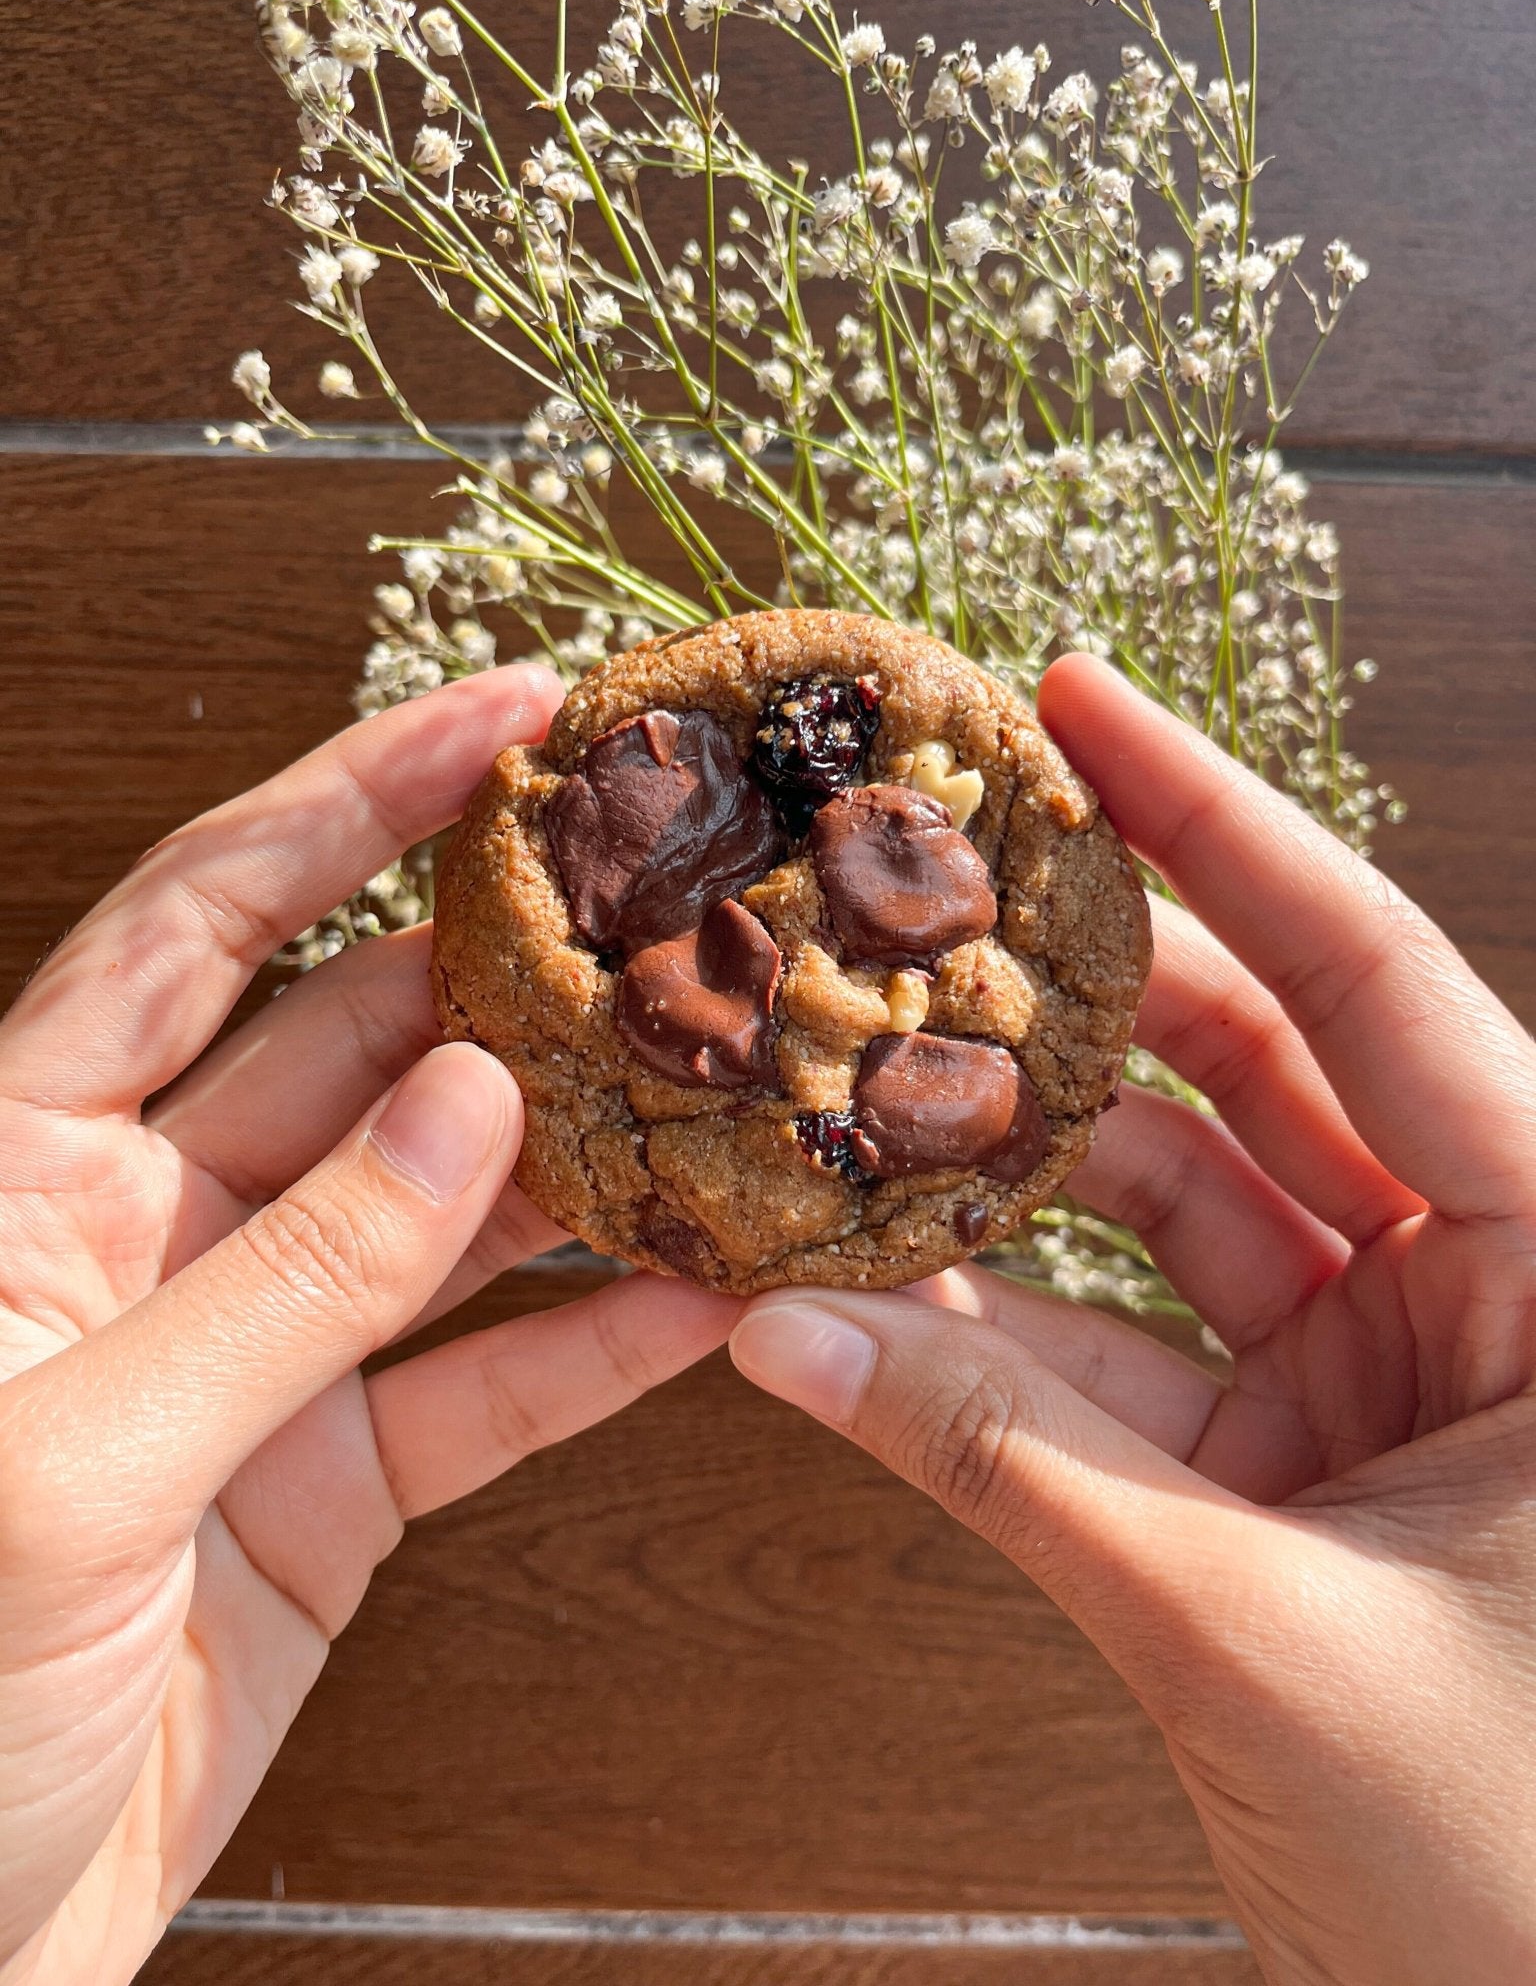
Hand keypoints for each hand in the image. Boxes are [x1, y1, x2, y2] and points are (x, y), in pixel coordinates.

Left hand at [0, 668, 736, 1985]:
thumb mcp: (70, 1469)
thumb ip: (286, 1281)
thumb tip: (472, 1107)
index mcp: (16, 1171)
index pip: (198, 922)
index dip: (346, 802)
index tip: (501, 720)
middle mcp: (139, 1236)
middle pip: (355, 1050)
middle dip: (510, 975)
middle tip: (672, 906)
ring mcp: (250, 1360)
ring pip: (443, 1215)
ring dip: (582, 1157)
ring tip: (725, 1084)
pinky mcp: (328, 1490)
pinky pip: (485, 1388)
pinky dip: (597, 1344)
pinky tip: (712, 1293)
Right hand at [731, 653, 1535, 1985]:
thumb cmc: (1523, 1883)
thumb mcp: (1253, 1636)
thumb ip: (1005, 1468)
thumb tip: (783, 1334)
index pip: (1375, 985)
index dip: (1221, 831)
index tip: (1080, 707)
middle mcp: (1494, 1286)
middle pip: (1260, 1073)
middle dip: (1083, 990)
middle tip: (918, 894)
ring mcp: (1394, 1379)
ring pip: (1178, 1217)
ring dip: (1017, 1175)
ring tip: (849, 1100)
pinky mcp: (1309, 1474)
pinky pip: (1136, 1361)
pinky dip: (1011, 1334)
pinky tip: (873, 1293)